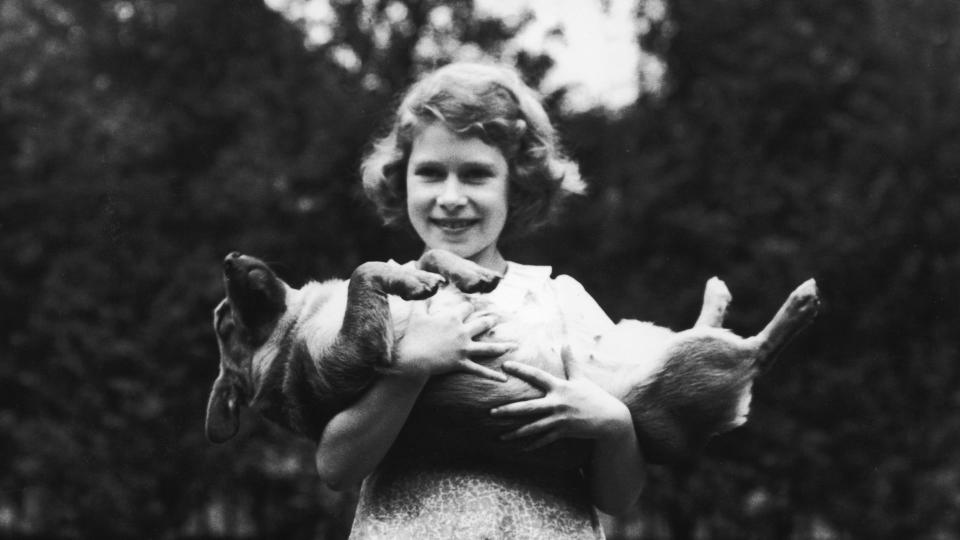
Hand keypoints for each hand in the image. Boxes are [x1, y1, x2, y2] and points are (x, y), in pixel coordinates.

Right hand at [395, 299, 512, 381]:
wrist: (413, 358)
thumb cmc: (414, 337)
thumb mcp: (416, 316)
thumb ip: (421, 303)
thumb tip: (422, 293)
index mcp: (452, 319)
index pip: (466, 308)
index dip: (468, 307)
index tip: (470, 307)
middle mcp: (462, 332)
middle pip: (482, 324)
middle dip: (490, 321)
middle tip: (496, 320)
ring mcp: (464, 348)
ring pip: (488, 348)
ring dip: (501, 347)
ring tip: (512, 346)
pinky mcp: (462, 363)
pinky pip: (480, 371)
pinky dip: (493, 376)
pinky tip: (504, 379)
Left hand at [490, 346, 632, 449]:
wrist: (610, 418)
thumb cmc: (594, 395)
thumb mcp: (581, 378)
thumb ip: (570, 362)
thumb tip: (566, 343)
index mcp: (559, 387)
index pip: (536, 376)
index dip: (520, 370)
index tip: (505, 365)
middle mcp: (557, 403)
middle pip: (528, 407)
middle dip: (509, 410)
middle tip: (491, 412)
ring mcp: (559, 419)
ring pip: (533, 427)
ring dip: (516, 433)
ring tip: (500, 437)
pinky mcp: (563, 432)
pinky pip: (544, 440)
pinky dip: (532, 445)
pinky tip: (520, 448)